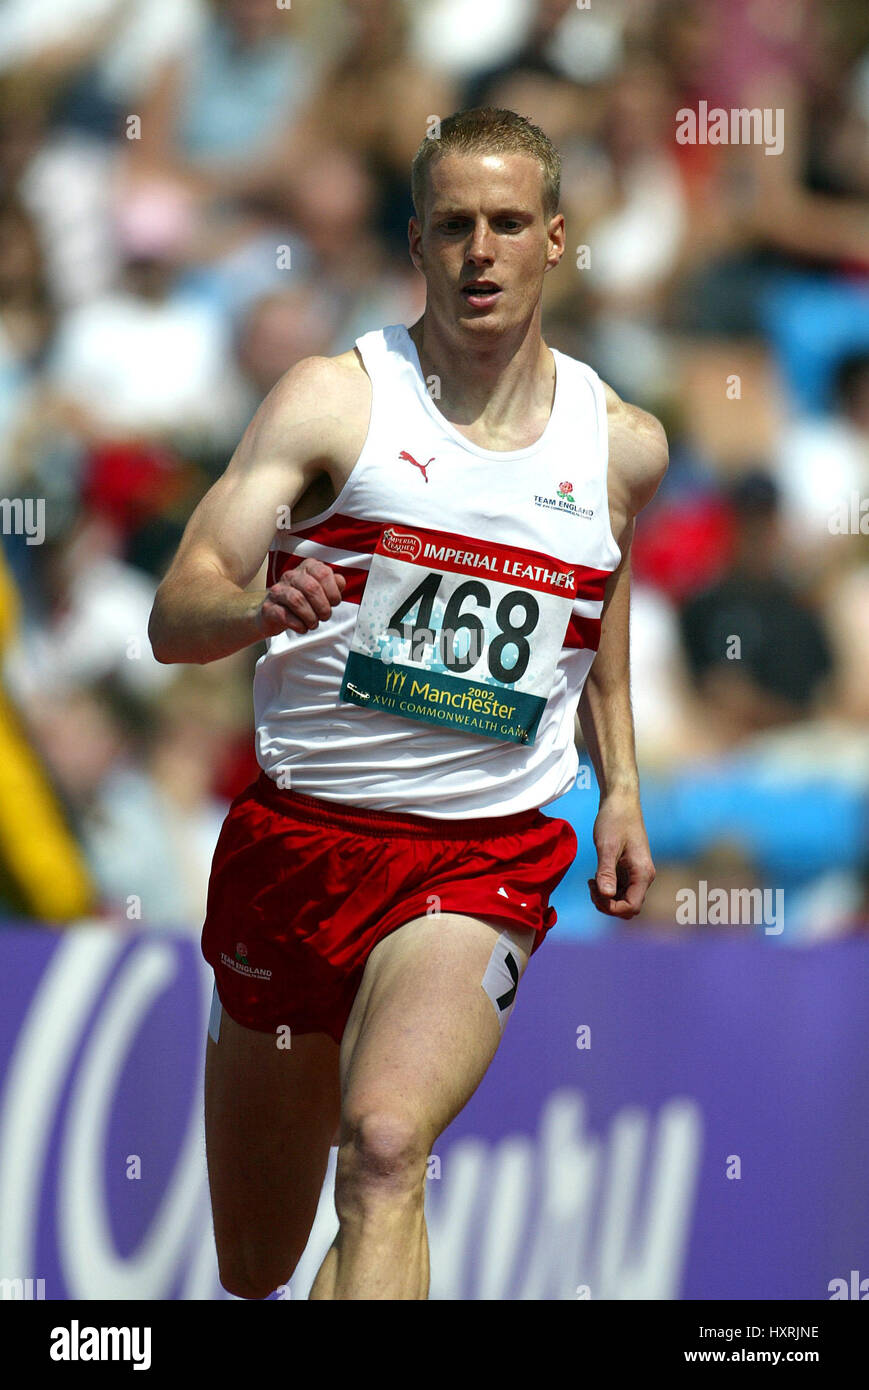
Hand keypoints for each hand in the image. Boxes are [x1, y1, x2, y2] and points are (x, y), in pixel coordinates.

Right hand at [257, 559, 346, 636]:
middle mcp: (291, 575)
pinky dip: (298, 625)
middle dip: (323, 607)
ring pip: (297, 600)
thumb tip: (340, 581)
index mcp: (307, 568)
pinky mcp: (269, 607)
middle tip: (325, 617)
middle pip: (311, 587)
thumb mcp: (322, 591)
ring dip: (310, 617)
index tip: (333, 603)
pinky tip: (303, 628)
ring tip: (313, 624)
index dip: (333, 592)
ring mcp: (278, 591)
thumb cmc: (304, 602)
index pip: (324, 573)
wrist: (275, 614)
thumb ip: (334, 584)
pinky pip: (284, 615)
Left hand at [587, 792, 655, 918]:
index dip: (612, 908)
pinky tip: (595, 877)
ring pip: (624, 899)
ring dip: (607, 898)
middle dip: (608, 905)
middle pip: (629, 907)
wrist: (620, 801)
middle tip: (591, 887)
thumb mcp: (607, 846)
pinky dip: (607, 889)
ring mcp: (637, 873)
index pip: (631, 907)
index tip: (594, 892)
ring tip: (591, 881)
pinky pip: (621, 889)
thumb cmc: (614, 820)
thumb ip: (606, 872)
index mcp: (642, 873)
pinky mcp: (630, 869)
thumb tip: (606, 896)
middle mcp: (644, 876)